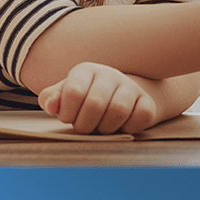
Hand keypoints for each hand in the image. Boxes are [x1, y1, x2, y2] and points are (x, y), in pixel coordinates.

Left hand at [38, 62, 161, 134]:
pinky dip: (129, 127)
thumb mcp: (64, 96)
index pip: (74, 92)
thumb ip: (51, 98)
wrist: (120, 97)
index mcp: (86, 71)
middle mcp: (110, 75)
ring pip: (119, 110)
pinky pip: (142, 116)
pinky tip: (122, 125)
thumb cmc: (85, 99)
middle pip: (95, 104)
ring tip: (102, 127)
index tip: (69, 117)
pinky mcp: (148, 101)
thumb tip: (51, 106)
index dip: (68, 113)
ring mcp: (131, 87)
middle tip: (85, 126)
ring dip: (106, 128)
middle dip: (86, 124)